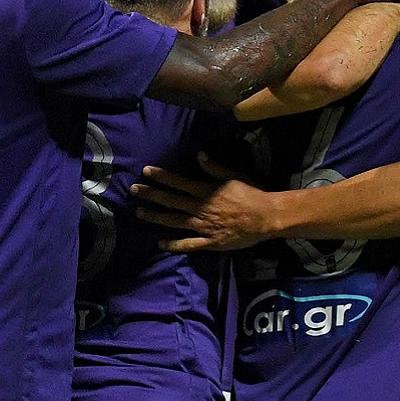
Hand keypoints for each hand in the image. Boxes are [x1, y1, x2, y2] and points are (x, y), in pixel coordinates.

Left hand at [130, 155, 276, 252]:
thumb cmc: (252, 194)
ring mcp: (203, 226)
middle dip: (151, 195)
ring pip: (174, 221)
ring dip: (156, 217)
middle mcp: (200, 208)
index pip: (178, 182)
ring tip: (139, 213)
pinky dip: (174, 244)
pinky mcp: (209, 242)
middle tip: (133, 190)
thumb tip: (199, 155)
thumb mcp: (234, 176)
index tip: (146, 171)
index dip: (161, 176)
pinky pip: (188, 244)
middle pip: (170, 201)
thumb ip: (215, 168)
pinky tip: (161, 244)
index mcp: (205, 191)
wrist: (265, 217)